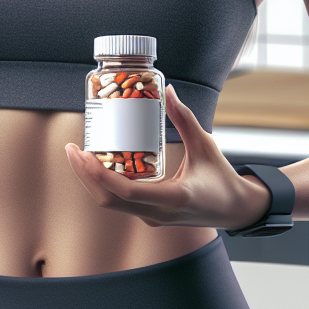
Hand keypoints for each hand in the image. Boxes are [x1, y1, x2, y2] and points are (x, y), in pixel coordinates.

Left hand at [65, 84, 272, 229]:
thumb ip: (185, 119)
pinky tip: (96, 164)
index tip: (82, 154)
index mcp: (174, 198)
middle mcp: (159, 213)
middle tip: (71, 149)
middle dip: (85, 176)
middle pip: (109, 200)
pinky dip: (104, 184)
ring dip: (91, 181)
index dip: (99, 175)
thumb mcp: (205, 146)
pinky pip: (120, 203)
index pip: (126, 192)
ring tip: (78, 155)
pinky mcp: (151, 216)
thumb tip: (168, 90)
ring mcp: (153, 217)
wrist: (237, 210)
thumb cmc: (222, 179)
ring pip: (112, 204)